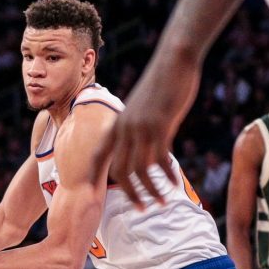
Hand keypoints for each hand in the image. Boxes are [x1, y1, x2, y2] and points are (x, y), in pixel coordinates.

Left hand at [92, 55, 201, 208]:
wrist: (173, 60)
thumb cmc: (161, 82)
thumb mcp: (143, 107)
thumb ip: (140, 127)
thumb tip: (145, 144)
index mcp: (117, 123)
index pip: (99, 154)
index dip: (95, 175)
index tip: (94, 193)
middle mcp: (124, 128)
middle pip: (119, 170)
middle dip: (129, 193)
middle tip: (139, 209)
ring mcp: (141, 128)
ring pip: (140, 170)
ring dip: (151, 190)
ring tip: (160, 203)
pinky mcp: (159, 126)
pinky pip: (161, 158)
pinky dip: (167, 174)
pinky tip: (175, 184)